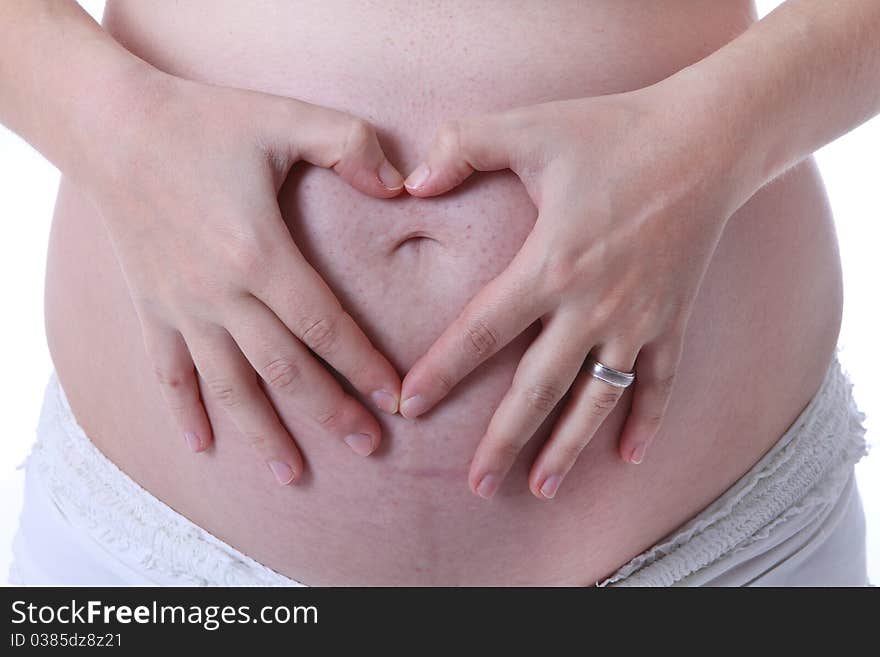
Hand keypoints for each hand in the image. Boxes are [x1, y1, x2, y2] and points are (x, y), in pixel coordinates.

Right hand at [86, 71, 404, 484]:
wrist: (114, 128)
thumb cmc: (205, 121)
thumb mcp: (285, 118)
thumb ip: (349, 145)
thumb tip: (402, 183)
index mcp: (259, 253)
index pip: (324, 325)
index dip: (363, 364)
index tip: (395, 398)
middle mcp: (220, 294)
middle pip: (285, 369)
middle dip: (330, 410)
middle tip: (369, 446)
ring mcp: (182, 307)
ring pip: (229, 386)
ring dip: (263, 433)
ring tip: (292, 474)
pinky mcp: (152, 308)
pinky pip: (168, 372)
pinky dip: (184, 412)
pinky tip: (201, 447)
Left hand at [402, 87, 746, 499]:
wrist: (707, 139)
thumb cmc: (613, 132)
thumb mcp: (530, 127)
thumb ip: (462, 146)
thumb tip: (409, 184)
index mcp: (549, 264)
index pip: (481, 331)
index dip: (442, 372)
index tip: (410, 406)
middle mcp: (592, 305)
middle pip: (537, 389)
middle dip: (503, 441)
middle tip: (476, 487)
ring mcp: (638, 319)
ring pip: (596, 400)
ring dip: (569, 448)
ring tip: (543, 488)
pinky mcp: (673, 319)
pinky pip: (660, 383)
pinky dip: (647, 421)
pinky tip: (630, 458)